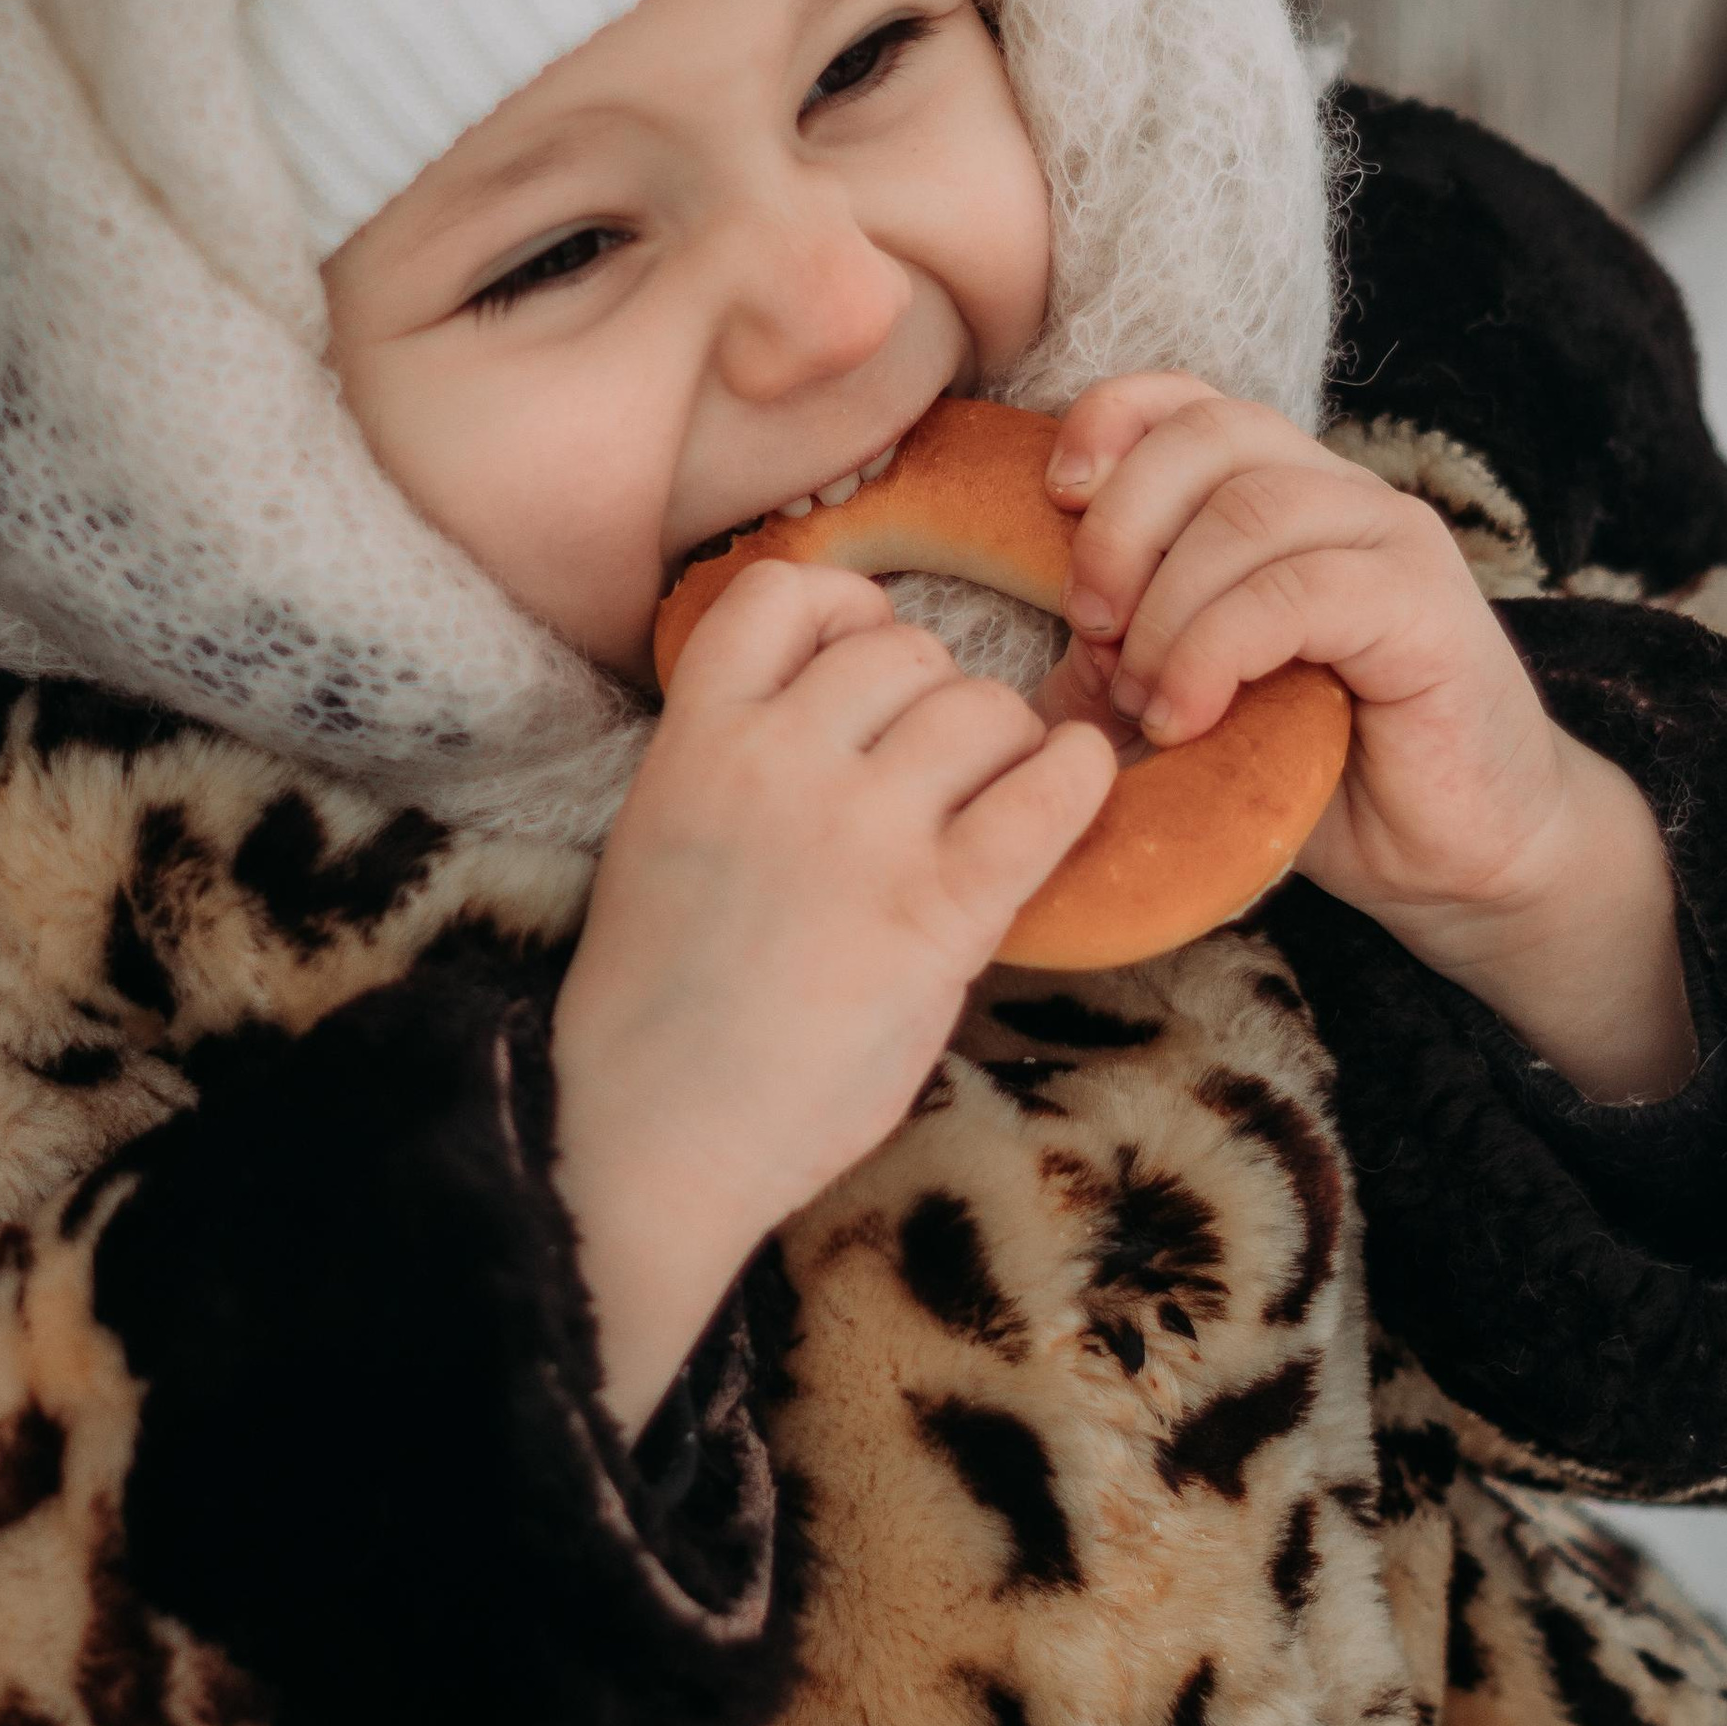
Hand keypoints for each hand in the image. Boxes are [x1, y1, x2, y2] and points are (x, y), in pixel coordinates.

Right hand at [555, 563, 1115, 1431]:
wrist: (649, 1132)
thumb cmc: (662, 1006)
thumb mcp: (667, 837)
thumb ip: (747, 763)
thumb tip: (871, 716)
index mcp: (697, 738)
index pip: (784, 593)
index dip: (844, 613)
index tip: (863, 662)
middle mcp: (778, 760)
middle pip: (906, 648)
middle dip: (937, 697)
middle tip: (938, 774)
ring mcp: (861, 832)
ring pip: (983, 706)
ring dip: (1006, 743)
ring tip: (992, 803)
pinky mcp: (938, 910)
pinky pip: (1045, 792)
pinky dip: (1077, 775)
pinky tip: (1076, 785)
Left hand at [1042, 374, 1695, 1105]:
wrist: (1455, 855)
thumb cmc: (1322, 775)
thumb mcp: (1192, 711)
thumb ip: (1119, 672)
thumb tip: (1021, 683)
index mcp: (1285, 494)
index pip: (1193, 400)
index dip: (1114, 421)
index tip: (1054, 498)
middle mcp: (1343, 497)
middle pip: (1211, 436)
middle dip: (1122, 525)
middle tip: (1089, 629)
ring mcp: (1393, 543)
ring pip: (1250, 511)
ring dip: (1165, 610)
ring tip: (1144, 701)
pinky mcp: (1425, 609)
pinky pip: (1296, 590)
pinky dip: (1216, 649)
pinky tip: (1188, 716)